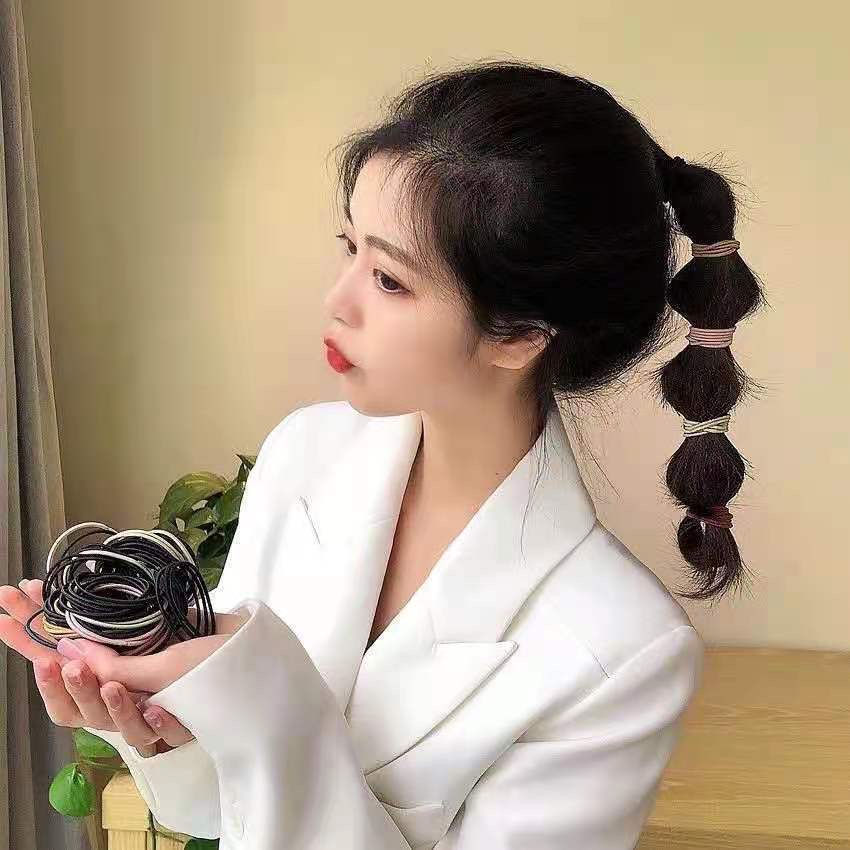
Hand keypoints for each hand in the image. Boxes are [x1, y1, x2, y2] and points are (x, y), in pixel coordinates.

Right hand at [0, 579, 245, 752]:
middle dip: (63, 688)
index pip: (66, 676)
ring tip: (108, 682)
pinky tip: (158, 705)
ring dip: (107, 705)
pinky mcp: (187, 726)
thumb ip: (117, 643)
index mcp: (120, 675)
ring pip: (116, 728)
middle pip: (80, 712)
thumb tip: (69, 635)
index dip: (34, 655)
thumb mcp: (165, 631)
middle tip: (59, 661)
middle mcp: (132, 700)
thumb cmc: (215, 638)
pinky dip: (155, 719)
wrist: (267, 656)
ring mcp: (158, 716)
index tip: (9, 620)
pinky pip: (162, 734)